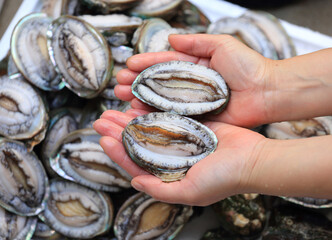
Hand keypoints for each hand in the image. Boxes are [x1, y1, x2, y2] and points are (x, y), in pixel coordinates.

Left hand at [93, 109, 266, 205]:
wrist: (253, 159)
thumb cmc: (224, 179)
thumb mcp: (191, 192)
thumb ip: (161, 190)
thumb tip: (134, 182)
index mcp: (170, 175)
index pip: (137, 164)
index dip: (118, 153)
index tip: (104, 139)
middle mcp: (173, 158)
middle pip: (139, 144)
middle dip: (118, 132)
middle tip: (101, 119)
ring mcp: (181, 141)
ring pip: (149, 129)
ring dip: (131, 120)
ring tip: (113, 110)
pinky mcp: (192, 126)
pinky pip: (167, 117)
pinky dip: (152, 111)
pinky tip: (138, 104)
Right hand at [116, 34, 273, 127]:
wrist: (267, 92)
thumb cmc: (248, 66)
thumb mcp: (222, 45)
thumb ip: (197, 42)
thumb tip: (170, 38)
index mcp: (194, 65)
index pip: (164, 63)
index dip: (146, 63)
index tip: (128, 65)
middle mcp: (190, 84)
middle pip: (158, 83)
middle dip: (137, 83)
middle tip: (119, 85)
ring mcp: (192, 103)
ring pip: (161, 100)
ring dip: (141, 100)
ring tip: (123, 100)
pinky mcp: (197, 118)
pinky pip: (173, 117)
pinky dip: (156, 117)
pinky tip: (140, 116)